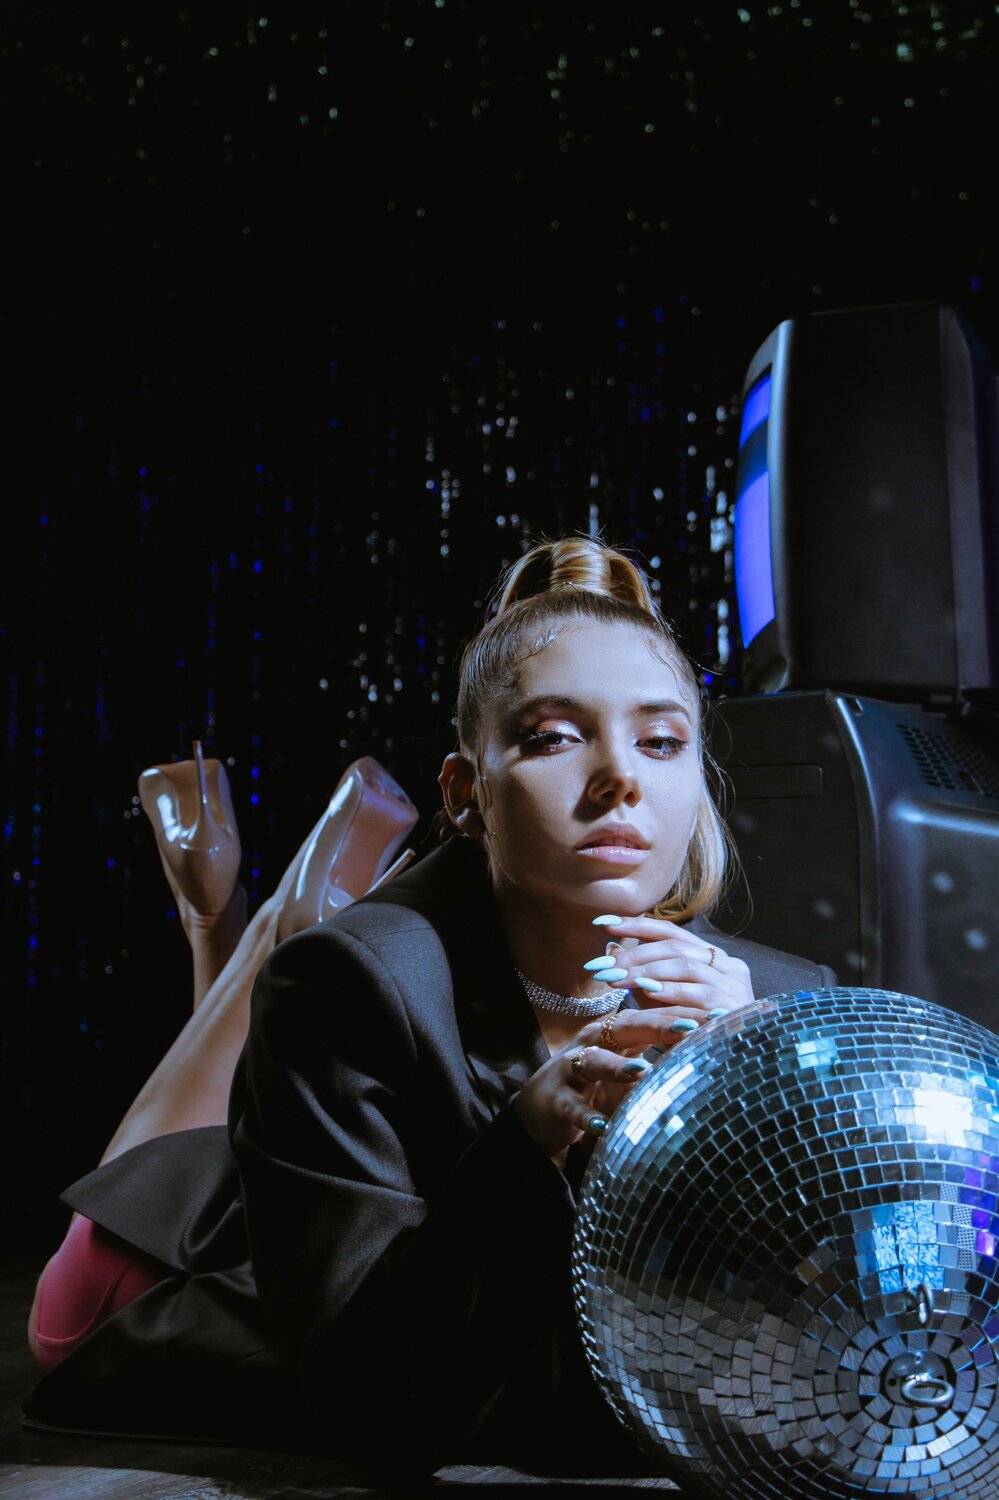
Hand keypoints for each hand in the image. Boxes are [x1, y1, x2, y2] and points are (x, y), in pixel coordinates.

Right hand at [512, 1005, 709, 1160]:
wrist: (541, 1107)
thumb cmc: (593, 1083)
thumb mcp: (626, 1066)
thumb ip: (659, 1056)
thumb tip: (709, 1052)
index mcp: (613, 1032)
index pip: (651, 1016)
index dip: (682, 1015)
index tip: (718, 1016)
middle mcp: (592, 1042)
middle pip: (625, 1026)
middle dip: (657, 1026)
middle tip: (689, 1028)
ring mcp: (571, 1069)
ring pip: (594, 1062)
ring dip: (617, 1066)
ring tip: (642, 1072)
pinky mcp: (556, 1099)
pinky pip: (572, 1107)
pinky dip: (587, 1116)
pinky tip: (604, 1126)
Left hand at [592, 916, 754, 1017]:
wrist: (728, 1063)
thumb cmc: (692, 1030)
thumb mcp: (664, 999)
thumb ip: (644, 976)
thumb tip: (612, 954)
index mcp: (713, 958)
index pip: (672, 932)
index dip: (637, 925)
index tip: (604, 924)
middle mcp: (728, 965)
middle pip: (676, 948)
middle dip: (635, 955)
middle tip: (604, 965)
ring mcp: (733, 985)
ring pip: (685, 967)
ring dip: (647, 972)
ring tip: (617, 979)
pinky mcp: (734, 1006)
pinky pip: (698, 995)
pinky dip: (671, 992)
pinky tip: (647, 993)